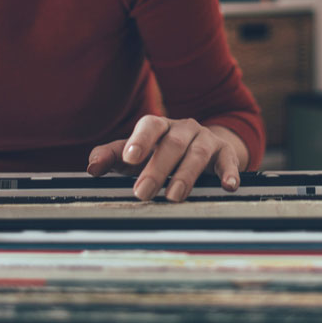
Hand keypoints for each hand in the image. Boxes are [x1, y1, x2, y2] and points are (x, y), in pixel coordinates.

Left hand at [86, 115, 248, 201]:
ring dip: (185, 175)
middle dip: (157, 168)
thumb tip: (92, 166)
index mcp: (160, 126)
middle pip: (172, 144)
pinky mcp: (226, 154)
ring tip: (174, 197)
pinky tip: (228, 187)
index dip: (140, 140)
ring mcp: (206, 140)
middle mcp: (184, 129)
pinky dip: (229, 173)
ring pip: (197, 154)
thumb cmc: (161, 152)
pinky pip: (229, 162)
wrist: (204, 146)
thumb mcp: (136, 153)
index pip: (150, 126)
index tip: (129, 158)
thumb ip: (112, 156)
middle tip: (142, 193)